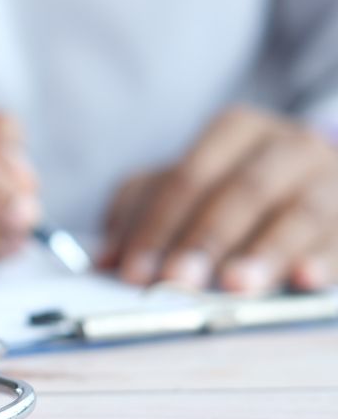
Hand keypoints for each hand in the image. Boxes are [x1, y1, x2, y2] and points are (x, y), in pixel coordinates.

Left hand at [101, 106, 337, 292]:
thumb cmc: (237, 188)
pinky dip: (324, 259)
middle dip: (205, 240)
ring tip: (235, 287)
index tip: (135, 271)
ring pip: (299, 212)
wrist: (321, 180)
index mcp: (236, 131)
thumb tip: (104, 259)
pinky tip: (304, 281)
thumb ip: (142, 212)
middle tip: (177, 282)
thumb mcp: (186, 187)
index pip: (189, 177)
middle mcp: (288, 146)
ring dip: (264, 252)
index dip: (159, 225)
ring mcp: (331, 178)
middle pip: (242, 191)